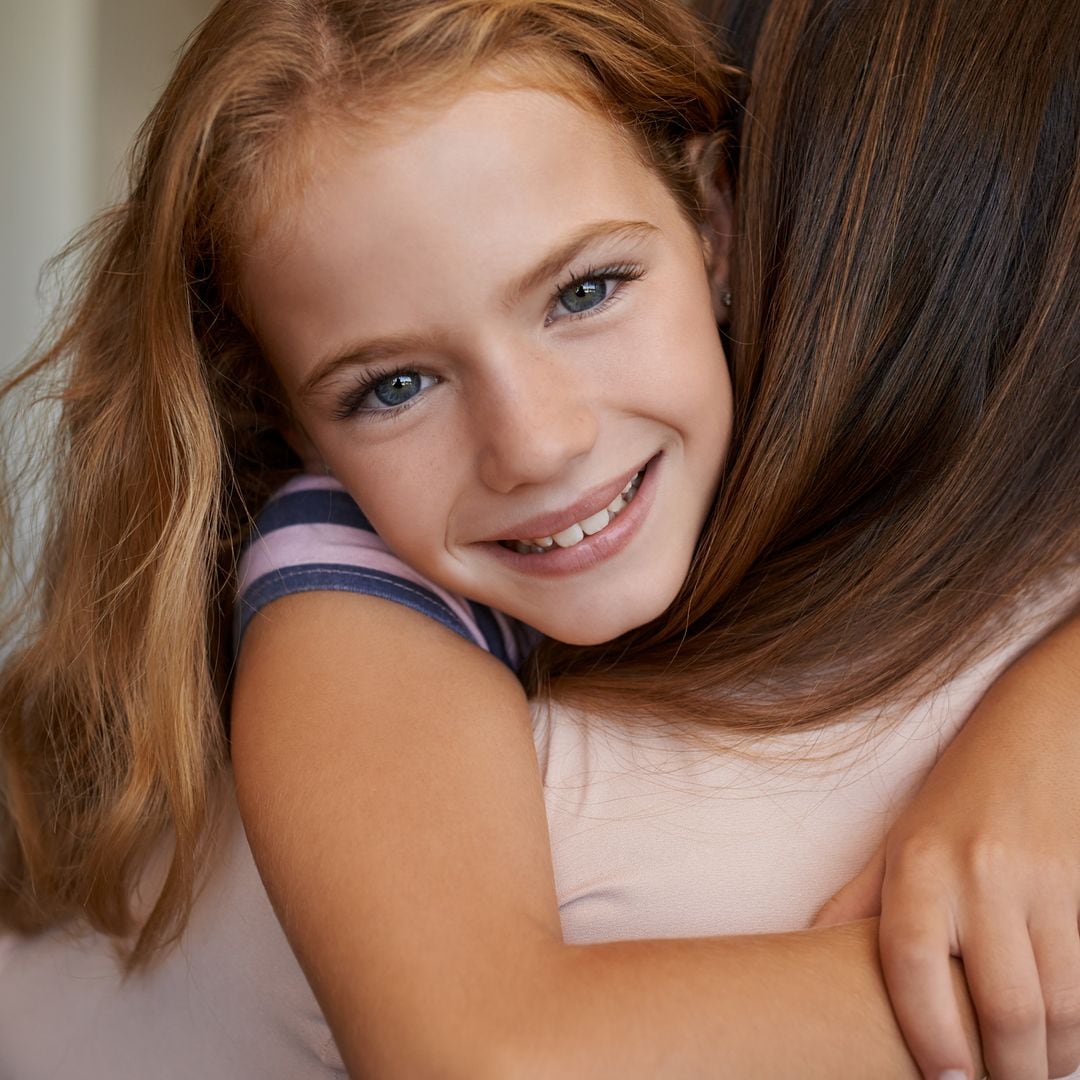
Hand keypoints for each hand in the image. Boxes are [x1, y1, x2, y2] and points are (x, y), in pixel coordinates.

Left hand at [813, 617, 1079, 1079]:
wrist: (1042, 728)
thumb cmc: (960, 793)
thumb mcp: (899, 839)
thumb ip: (859, 900)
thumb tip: (805, 950)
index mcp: (917, 864)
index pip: (914, 970)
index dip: (931, 1040)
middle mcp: (977, 872)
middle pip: (1003, 1006)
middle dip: (1010, 1072)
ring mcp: (1041, 878)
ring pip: (1062, 1001)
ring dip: (1057, 1057)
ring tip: (1042, 1075)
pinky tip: (1070, 1037)